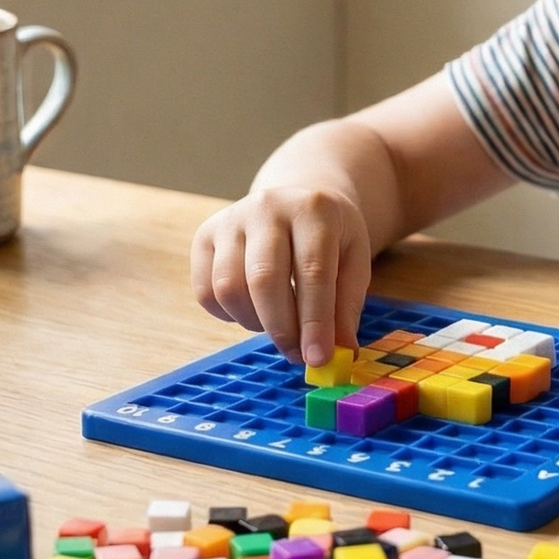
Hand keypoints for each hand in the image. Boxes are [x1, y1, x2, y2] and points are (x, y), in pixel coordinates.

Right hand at [190, 187, 370, 366]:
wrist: (297, 200)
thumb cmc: (330, 237)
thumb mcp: (353, 261)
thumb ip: (347, 306)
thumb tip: (341, 352)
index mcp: (313, 210)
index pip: (312, 272)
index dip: (315, 321)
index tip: (318, 358)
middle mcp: (267, 208)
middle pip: (264, 280)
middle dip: (281, 329)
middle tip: (298, 356)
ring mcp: (230, 220)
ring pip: (229, 288)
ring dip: (254, 322)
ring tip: (278, 324)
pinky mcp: (204, 236)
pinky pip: (206, 291)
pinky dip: (229, 314)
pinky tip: (254, 310)